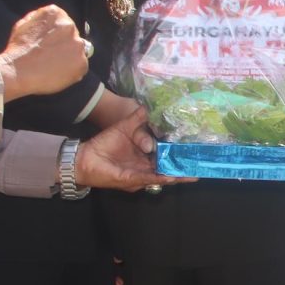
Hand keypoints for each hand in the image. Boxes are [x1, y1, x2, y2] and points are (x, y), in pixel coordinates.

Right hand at [0, 4, 89, 100]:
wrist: (16, 70)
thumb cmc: (17, 49)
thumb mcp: (24, 23)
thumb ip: (39, 18)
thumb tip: (48, 21)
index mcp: (56, 14)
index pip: (63, 23)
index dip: (57, 36)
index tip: (49, 45)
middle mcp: (70, 26)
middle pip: (72, 36)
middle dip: (64, 46)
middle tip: (50, 57)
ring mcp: (78, 44)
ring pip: (77, 52)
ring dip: (69, 58)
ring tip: (52, 66)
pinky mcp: (82, 63)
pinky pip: (80, 67)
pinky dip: (72, 72)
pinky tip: (57, 74)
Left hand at [74, 111, 191, 192]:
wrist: (84, 157)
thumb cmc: (103, 144)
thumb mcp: (124, 126)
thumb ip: (138, 117)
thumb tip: (151, 104)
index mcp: (144, 156)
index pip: (165, 155)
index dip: (178, 153)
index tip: (193, 148)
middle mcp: (145, 167)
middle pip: (168, 168)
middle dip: (183, 167)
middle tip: (200, 163)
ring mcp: (140, 175)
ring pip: (163, 176)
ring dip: (178, 175)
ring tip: (194, 173)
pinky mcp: (132, 179)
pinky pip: (149, 179)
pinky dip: (162, 178)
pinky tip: (173, 176)